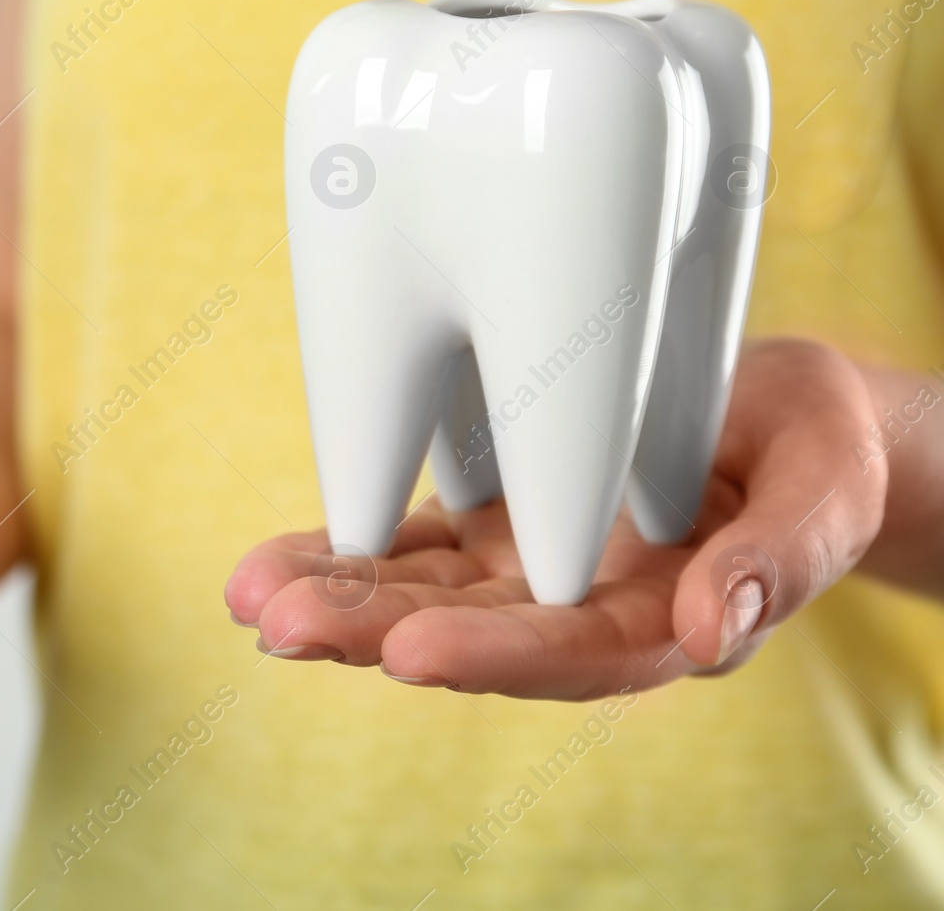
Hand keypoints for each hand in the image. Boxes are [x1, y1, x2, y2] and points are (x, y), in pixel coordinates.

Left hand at [225, 338, 890, 699]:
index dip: (491, 655)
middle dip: (368, 630)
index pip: (569, 654)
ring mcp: (525, 564)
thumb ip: (779, 562)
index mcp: (659, 622)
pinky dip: (345, 546)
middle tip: (279, 626)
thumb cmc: (816, 455)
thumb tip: (714, 637)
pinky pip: (410, 540)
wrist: (779, 418)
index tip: (408, 652)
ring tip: (247, 594)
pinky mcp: (493, 518)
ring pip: (418, 589)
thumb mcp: (825, 494)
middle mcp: (576, 607)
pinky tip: (277, 559)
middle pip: (466, 631)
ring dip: (332, 592)